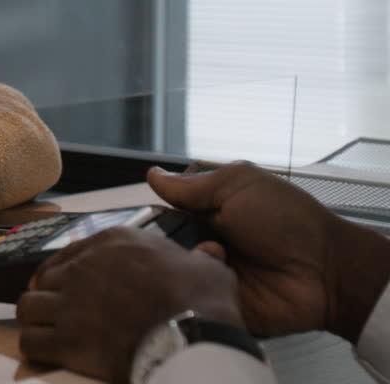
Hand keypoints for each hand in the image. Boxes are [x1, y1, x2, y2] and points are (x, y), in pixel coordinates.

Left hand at [17, 226, 243, 383]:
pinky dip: (35, 347)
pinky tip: (46, 351)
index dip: (65, 270)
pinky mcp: (66, 339)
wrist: (192, 339)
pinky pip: (30, 341)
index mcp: (113, 244)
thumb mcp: (207, 268)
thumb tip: (208, 253)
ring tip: (46, 330)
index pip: (70, 251)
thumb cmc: (201, 303)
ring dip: (36, 319)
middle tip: (57, 311)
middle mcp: (84, 268)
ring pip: (28, 306)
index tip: (67, 283)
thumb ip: (199, 258)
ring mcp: (70, 302)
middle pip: (44, 279)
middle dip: (49, 295)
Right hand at [147, 162, 389, 340]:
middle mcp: (206, 243)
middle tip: (189, 234)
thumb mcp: (239, 186)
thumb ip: (192, 185)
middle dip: (167, 239)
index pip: (164, 213)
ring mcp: (211, 274)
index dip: (154, 214)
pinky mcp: (217, 303)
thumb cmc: (289, 222)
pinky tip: (218, 277)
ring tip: (214, 255)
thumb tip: (153, 176)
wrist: (325, 271)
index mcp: (209, 212)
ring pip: (171, 271)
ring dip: (186, 261)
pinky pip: (189, 299)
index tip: (156, 215)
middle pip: (161, 244)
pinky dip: (197, 288)